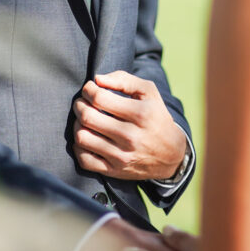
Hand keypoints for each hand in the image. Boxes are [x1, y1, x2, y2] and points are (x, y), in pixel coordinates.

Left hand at [72, 71, 186, 180]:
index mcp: (140, 114)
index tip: (90, 88)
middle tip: (82, 102)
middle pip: (87, 117)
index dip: (88, 90)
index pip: (99, 98)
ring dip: (78, 124)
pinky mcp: (115, 170)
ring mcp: (122, 156)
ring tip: (85, 119)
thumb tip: (97, 79)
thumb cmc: (155, 116)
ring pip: (82, 137)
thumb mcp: (148, 92)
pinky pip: (84, 159)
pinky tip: (87, 137)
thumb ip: (124, 80)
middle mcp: (131, 136)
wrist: (171, 154)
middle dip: (79, 105)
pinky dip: (79, 146)